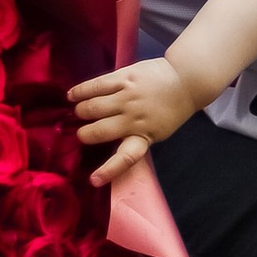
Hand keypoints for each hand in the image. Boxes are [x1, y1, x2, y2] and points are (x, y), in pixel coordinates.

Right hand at [69, 56, 192, 185]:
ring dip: (81, 111)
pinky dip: (80, 92)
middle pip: (100, 130)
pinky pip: (96, 85)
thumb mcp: (158, 131)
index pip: (126, 157)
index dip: (109, 169)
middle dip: (85, 133)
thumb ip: (135, 136)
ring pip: (93, 107)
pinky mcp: (124, 77)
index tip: (94, 180)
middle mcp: (134, 118)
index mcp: (145, 136)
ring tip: (79, 112)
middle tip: (82, 132)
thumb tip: (105, 139)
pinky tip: (71, 96)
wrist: (185, 80)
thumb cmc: (170, 109)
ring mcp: (128, 96)